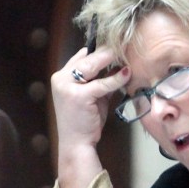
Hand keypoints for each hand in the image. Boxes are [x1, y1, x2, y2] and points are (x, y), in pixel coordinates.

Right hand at [50, 46, 129, 187]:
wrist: (76, 143)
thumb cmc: (86, 120)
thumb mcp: (93, 96)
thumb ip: (102, 80)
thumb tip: (121, 66)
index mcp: (61, 76)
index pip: (82, 55)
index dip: (100, 50)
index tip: (117, 44)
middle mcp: (61, 79)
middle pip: (88, 57)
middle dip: (108, 51)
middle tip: (125, 45)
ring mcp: (67, 87)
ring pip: (94, 65)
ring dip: (112, 58)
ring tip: (127, 53)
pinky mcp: (78, 96)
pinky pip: (103, 83)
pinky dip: (116, 78)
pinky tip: (127, 73)